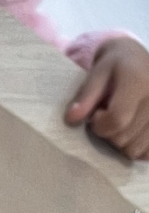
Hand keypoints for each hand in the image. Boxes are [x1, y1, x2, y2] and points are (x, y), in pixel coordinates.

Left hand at [65, 36, 148, 160]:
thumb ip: (85, 96)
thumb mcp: (98, 72)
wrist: (138, 58)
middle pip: (124, 138)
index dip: (100, 124)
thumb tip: (70, 119)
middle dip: (108, 134)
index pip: (117, 119)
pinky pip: (147, 154)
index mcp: (138, 82)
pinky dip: (135, 147)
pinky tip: (131, 131)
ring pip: (135, 150)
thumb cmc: (115, 64)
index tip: (96, 115)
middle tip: (107, 117)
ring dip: (121, 143)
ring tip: (120, 122)